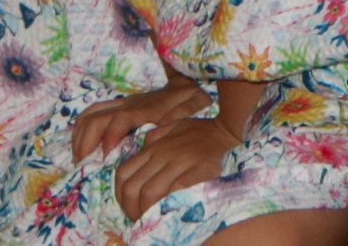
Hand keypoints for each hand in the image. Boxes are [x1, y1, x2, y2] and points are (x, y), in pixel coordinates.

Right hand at [71, 78, 207, 162]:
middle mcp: (129, 104)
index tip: (107, 160)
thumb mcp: (190, 111)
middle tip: (83, 166)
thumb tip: (160, 130)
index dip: (110, 139)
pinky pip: (93, 112)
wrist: (190, 86)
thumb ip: (176, 119)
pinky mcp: (119, 107)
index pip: (120, 120)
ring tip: (79, 159)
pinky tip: (82, 146)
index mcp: (146, 108)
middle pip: (97, 117)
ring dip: (80, 136)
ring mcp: (121, 104)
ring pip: (90, 114)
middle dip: (86, 142)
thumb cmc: (191, 103)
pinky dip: (82, 129)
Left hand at [114, 116, 237, 220]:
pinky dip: (166, 204)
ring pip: (148, 192)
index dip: (121, 196)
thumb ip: (153, 139)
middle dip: (131, 209)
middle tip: (140, 219)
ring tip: (153, 219)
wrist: (226, 130)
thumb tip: (139, 152)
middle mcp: (160, 155)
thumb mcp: (170, 127)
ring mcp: (177, 163)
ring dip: (146, 211)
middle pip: (132, 188)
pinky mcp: (195, 171)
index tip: (130, 206)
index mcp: (152, 148)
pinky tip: (169, 211)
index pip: (123, 174)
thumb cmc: (199, 132)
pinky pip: (173, 192)